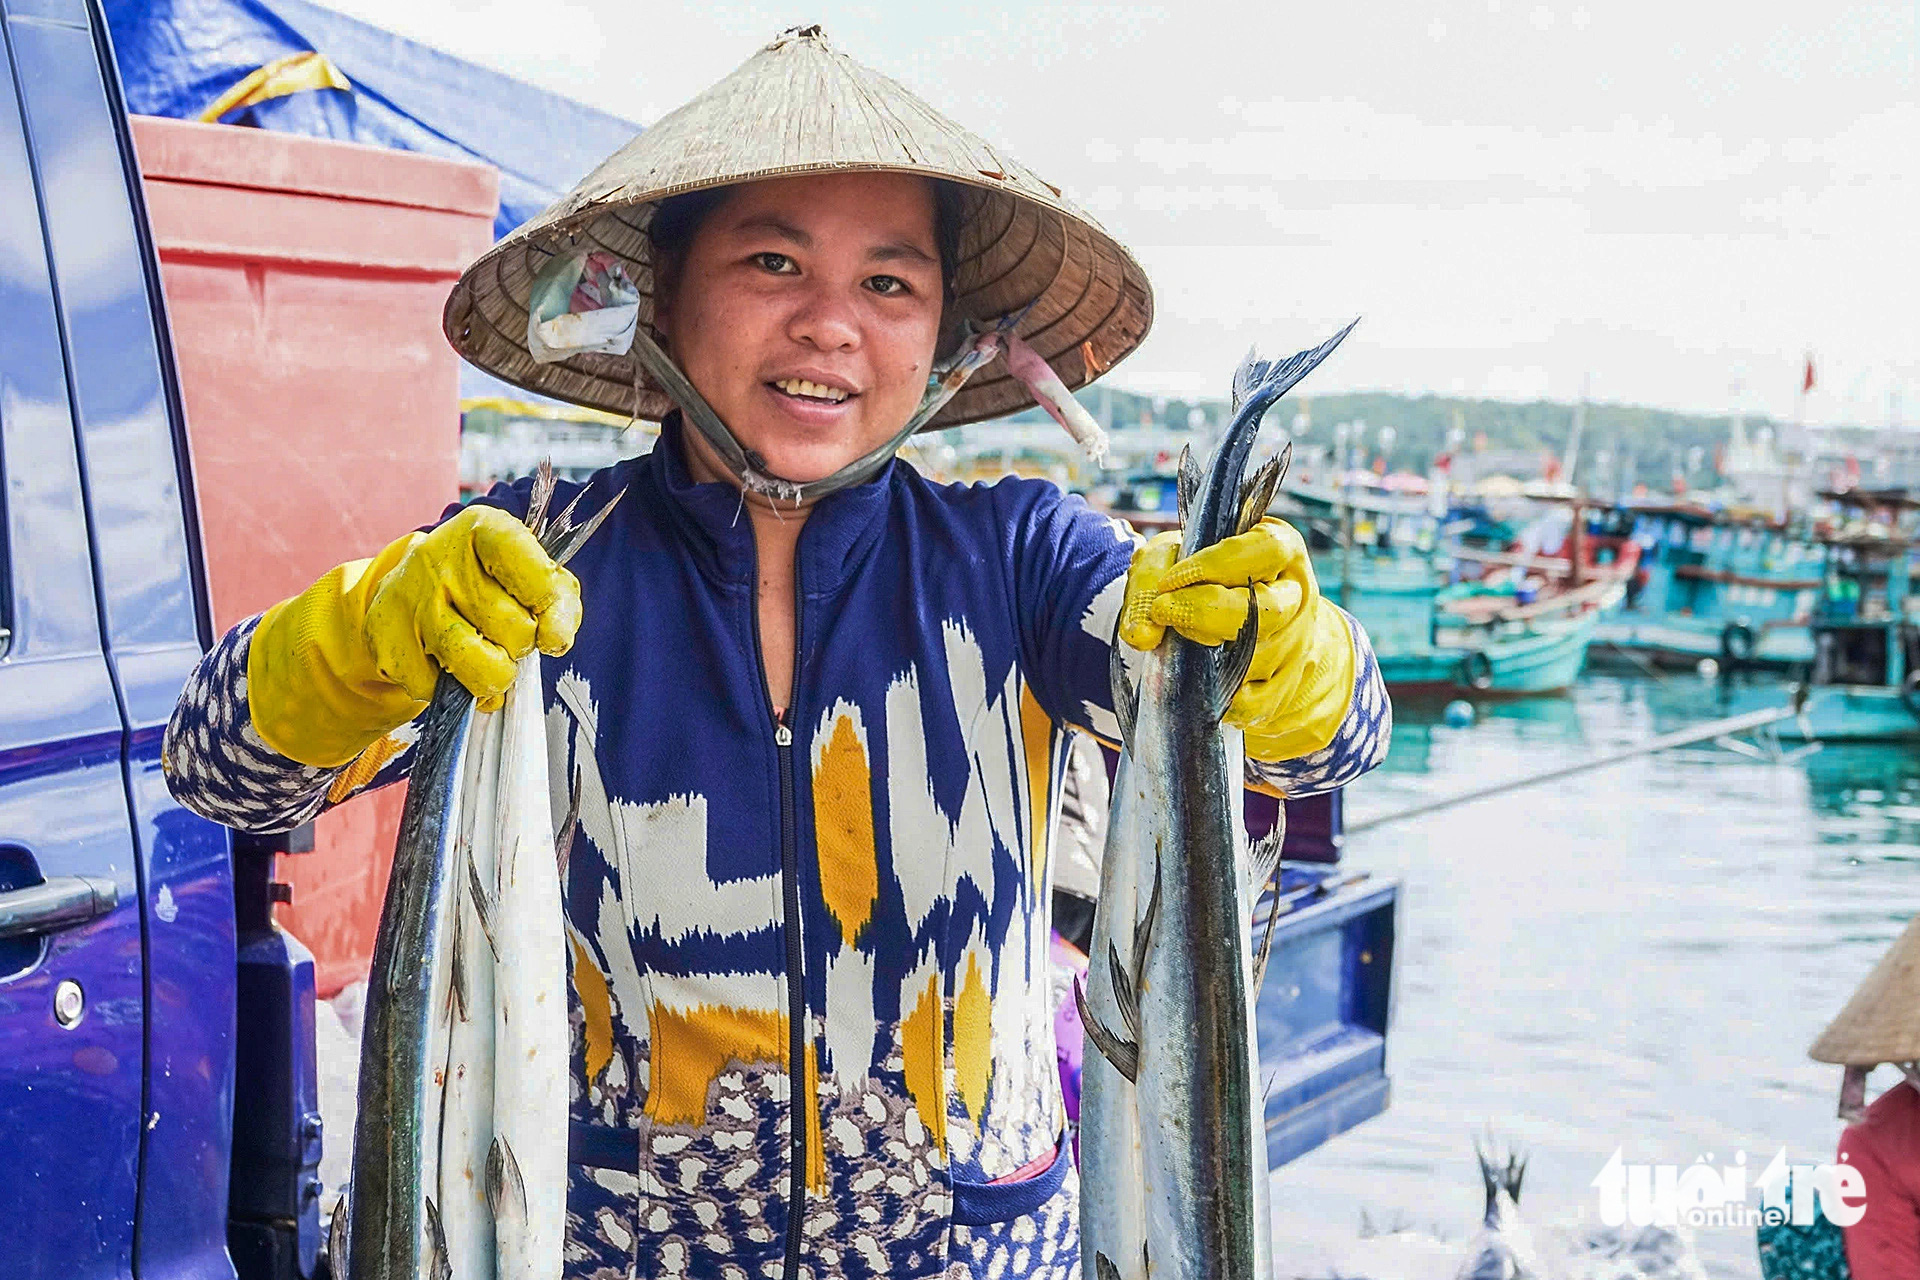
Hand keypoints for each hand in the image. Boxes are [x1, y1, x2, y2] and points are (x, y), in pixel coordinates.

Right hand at [364, 505, 580, 709]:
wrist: (415, 582)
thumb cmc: (486, 579)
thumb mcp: (530, 572)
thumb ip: (559, 600)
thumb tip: (555, 639)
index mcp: (485, 529)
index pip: (537, 577)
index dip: (554, 612)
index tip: (551, 626)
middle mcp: (440, 557)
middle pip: (513, 629)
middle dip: (521, 643)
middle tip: (507, 634)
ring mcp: (408, 596)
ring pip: (477, 666)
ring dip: (495, 674)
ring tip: (490, 658)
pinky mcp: (383, 634)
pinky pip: (436, 688)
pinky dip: (453, 688)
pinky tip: (451, 663)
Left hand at [1119, 517, 1353, 758]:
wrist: (1218, 613)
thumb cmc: (1195, 574)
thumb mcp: (1169, 558)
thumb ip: (1148, 581)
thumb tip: (1142, 634)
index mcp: (1281, 549)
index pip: (1266, 551)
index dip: (1216, 565)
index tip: (1170, 582)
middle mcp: (1297, 595)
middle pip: (1269, 612)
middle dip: (1208, 615)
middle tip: (1164, 611)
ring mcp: (1296, 642)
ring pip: (1259, 659)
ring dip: (1210, 658)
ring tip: (1180, 645)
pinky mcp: (1285, 684)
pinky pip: (1257, 703)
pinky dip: (1221, 699)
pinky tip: (1199, 684)